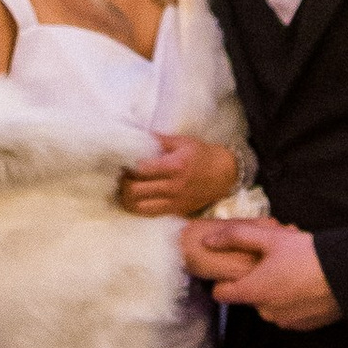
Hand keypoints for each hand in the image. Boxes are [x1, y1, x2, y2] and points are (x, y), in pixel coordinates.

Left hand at [118, 134, 242, 218]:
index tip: (123, 159)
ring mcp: (174, 202)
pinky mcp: (175, 212)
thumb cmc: (202, 154)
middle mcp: (173, 187)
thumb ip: (158, 140)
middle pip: (134, 190)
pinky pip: (148, 214)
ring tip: (127, 186)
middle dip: (123, 181)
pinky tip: (136, 197)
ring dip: (126, 197)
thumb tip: (135, 134)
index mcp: (175, 166)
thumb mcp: (182, 141)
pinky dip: (137, 206)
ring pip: (137, 207)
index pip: (140, 169)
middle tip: (123, 174)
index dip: (127, 164)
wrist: (225, 174)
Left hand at [181, 215, 338, 328]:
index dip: (224, 278)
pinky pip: (287, 313)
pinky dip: (291, 301)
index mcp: (253, 291)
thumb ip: (236, 237)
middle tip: (275, 261)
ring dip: (274, 290)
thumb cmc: (306, 254)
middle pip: (248, 296)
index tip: (236, 266)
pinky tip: (304, 285)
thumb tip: (207, 241)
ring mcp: (285, 321)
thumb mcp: (270, 238)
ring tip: (293, 270)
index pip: (221, 293)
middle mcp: (265, 312)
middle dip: (256, 280)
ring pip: (268, 304)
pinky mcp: (303, 326)